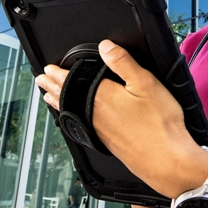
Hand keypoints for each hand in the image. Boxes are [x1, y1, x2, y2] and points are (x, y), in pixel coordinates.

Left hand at [35, 40, 207, 198]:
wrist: (166, 161)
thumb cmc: (159, 124)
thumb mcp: (145, 84)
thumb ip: (123, 63)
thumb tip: (105, 46)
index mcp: (102, 98)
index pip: (72, 82)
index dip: (58, 74)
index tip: (47, 69)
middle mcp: (96, 115)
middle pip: (68, 98)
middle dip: (53, 88)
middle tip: (41, 82)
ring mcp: (100, 131)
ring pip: (73, 112)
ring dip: (60, 103)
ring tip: (50, 98)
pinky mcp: (108, 143)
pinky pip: (82, 124)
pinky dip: (73, 116)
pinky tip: (77, 119)